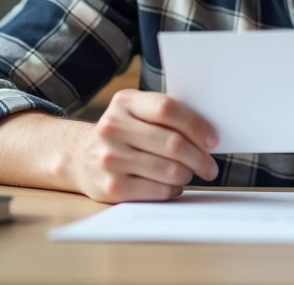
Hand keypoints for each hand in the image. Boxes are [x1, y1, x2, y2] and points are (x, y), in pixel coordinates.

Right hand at [71, 89, 219, 203]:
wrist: (80, 157)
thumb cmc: (123, 133)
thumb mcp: (135, 112)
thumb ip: (165, 115)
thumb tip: (208, 134)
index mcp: (125, 102)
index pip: (167, 109)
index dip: (196, 125)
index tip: (213, 140)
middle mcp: (113, 128)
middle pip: (173, 143)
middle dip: (200, 158)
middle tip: (210, 167)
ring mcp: (110, 158)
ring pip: (169, 170)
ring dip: (188, 174)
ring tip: (189, 174)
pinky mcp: (112, 187)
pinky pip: (158, 191)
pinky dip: (173, 190)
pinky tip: (171, 185)